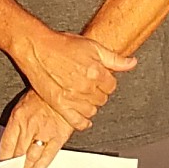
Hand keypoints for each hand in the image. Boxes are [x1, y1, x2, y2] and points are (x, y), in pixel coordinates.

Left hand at [0, 90, 81, 167]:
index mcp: (18, 118)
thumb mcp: (24, 103)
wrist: (66, 88)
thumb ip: (17, 121)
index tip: (2, 164)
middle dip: (14, 166)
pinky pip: (49, 154)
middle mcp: (29, 126)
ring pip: (31, 156)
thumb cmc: (45, 94)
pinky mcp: (59, 136)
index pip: (6, 143)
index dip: (2, 156)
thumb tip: (11, 137)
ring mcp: (44, 132)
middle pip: (17, 152)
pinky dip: (41, 165)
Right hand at [9, 26, 134, 131]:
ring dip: (90, 106)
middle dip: (98, 93)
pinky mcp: (60, 105)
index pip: (111, 86)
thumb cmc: (60, 45)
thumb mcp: (92, 46)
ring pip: (92, 111)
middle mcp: (86, 86)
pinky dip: (82, 123)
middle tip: (89, 86)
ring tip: (83, 97)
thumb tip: (132, 63)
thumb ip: (114, 58)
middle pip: (102, 99)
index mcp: (96, 72)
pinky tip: (83, 118)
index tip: (100, 80)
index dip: (106, 82)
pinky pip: (77, 122)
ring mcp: (73, 98)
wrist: (36, 48)